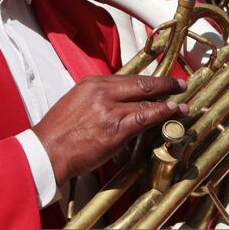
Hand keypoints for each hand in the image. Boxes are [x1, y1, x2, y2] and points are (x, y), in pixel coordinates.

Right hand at [33, 74, 185, 184]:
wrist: (47, 151)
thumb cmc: (58, 133)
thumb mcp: (75, 103)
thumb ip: (97, 100)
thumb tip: (117, 103)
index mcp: (91, 84)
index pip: (127, 79)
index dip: (148, 80)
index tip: (159, 82)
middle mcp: (102, 92)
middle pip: (141, 83)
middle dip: (164, 84)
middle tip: (179, 85)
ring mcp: (110, 109)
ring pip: (145, 100)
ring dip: (168, 102)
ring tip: (181, 105)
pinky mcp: (115, 128)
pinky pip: (145, 117)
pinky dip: (162, 113)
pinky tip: (172, 112)